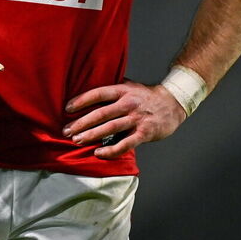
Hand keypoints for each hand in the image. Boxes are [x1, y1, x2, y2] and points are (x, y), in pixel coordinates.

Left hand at [63, 80, 186, 158]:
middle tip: (66, 131)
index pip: (99, 93)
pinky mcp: (144, 133)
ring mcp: (137, 119)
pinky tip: (98, 153)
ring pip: (110, 128)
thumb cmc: (147, 97)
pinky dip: (110, 150)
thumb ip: (113, 88)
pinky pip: (125, 144)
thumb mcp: (130, 86)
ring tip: (77, 141)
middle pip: (101, 113)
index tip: (67, 108)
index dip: (82, 100)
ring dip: (91, 135)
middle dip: (81, 123)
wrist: (173, 104)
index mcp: (123, 90)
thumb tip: (89, 85)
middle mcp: (129, 103)